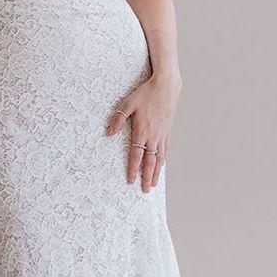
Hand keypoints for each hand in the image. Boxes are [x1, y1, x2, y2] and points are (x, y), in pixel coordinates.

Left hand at [105, 74, 181, 191]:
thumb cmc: (145, 94)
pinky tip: (162, 165)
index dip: (133, 169)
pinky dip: (163, 160)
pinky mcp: (168, 131)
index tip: (131, 180)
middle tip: (145, 190)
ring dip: (156, 172)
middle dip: (147, 177)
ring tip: (153, 184)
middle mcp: (153, 136)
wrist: (166, 86)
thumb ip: (118, 119)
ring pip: (159, 158)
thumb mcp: (128, 103)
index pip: (136, 155)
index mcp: (142, 131)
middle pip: (150, 162)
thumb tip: (108, 133)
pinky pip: (165, 150)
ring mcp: (162, 134)